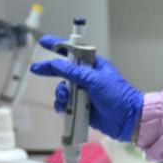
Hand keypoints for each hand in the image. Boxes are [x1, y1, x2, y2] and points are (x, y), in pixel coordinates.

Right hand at [29, 35, 143, 142]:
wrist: (127, 120)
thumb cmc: (116, 95)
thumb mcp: (94, 80)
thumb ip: (73, 72)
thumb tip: (55, 63)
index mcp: (93, 65)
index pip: (73, 52)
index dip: (58, 46)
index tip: (43, 41)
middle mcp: (87, 77)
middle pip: (63, 70)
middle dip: (51, 70)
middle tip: (35, 69)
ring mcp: (83, 92)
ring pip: (63, 89)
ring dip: (60, 94)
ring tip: (65, 100)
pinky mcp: (81, 107)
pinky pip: (66, 104)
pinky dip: (62, 106)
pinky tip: (64, 110)